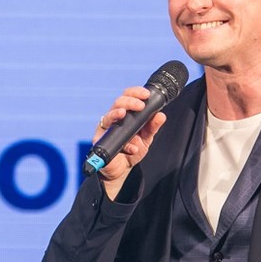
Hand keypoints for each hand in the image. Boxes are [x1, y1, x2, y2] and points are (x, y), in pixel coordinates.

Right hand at [93, 86, 166, 200]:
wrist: (121, 169)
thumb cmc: (132, 149)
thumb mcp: (146, 138)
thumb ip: (152, 127)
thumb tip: (161, 115)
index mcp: (125, 114)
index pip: (127, 97)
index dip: (135, 93)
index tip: (146, 94)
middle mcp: (113, 119)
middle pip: (117, 103)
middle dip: (128, 102)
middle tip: (140, 105)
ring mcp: (105, 130)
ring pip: (108, 117)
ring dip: (116, 114)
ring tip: (123, 114)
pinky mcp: (99, 142)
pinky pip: (109, 139)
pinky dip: (124, 144)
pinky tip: (133, 148)